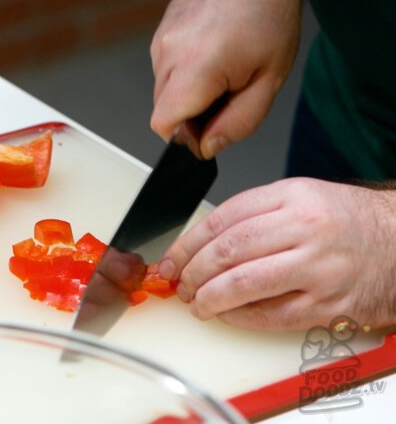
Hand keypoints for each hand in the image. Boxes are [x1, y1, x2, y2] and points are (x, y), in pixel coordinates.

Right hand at [150, 0, 301, 157]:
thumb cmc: (267, 11)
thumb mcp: (269, 79)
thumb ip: (238, 122)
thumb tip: (208, 147)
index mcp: (195, 69)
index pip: (165, 125)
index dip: (187, 136)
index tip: (212, 125)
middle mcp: (168, 55)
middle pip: (164, 111)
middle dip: (193, 114)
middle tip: (229, 92)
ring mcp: (159, 43)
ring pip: (165, 91)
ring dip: (190, 92)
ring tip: (224, 66)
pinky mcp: (159, 35)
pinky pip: (166, 70)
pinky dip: (186, 73)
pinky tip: (213, 53)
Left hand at [157, 178, 395, 330]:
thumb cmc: (345, 220)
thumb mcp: (299, 196)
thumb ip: (251, 213)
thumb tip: (199, 243)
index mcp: (293, 198)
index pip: (222, 220)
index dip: (187, 243)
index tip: (171, 259)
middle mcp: (306, 230)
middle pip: (229, 252)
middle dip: (194, 272)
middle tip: (180, 283)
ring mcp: (319, 270)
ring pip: (245, 286)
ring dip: (210, 298)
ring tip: (197, 303)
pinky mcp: (328, 305)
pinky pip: (271, 316)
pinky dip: (240, 318)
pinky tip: (226, 314)